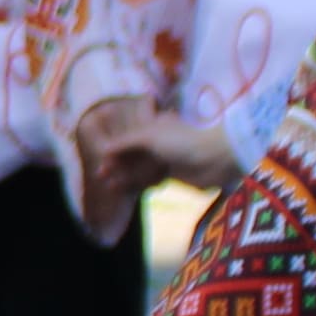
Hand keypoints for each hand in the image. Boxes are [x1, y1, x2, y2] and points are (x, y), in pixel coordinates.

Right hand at [71, 98, 229, 224]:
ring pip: (140, 167)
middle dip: (117, 163)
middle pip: (132, 153)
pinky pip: (152, 178)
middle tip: (101, 175)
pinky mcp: (174, 173)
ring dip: (125, 175)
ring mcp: (166, 157)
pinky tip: (128, 190)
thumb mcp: (148, 136)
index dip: (113, 148)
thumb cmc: (182, 140)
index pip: (127, 136)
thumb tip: (102, 148)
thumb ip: (124, 142)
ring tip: (110, 186)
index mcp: (153, 125)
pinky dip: (139, 183)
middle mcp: (158, 140)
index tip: (100, 159)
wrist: (216, 157)